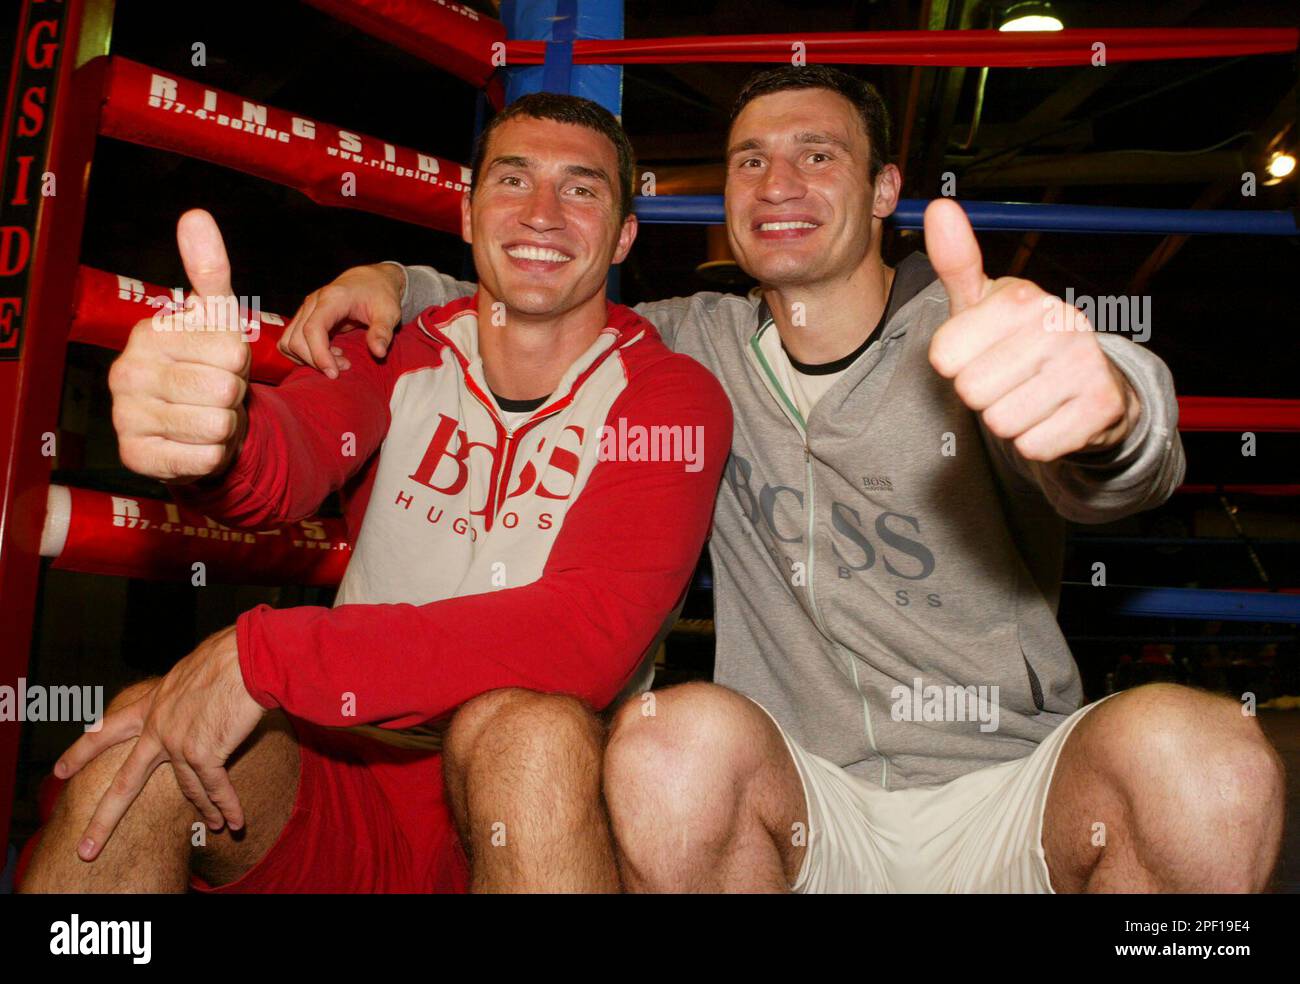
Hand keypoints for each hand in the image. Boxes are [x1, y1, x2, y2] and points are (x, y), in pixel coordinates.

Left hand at [55, 625, 267, 860]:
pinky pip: (216, 788)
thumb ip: (184, 695)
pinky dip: (227, 806)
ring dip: (205, 810)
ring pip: (187, 790)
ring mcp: (178, 744)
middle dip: (105, 819)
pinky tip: (234, 822)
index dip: (82, 752)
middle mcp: (157, 729)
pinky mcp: (204, 753)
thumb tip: (197, 698)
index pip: (106, 731)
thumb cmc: (226, 656)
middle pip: (126, 783)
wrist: (243, 658)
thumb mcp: (189, 671)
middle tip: (86, 850)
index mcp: (151, 705)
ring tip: (216, 826)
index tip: (59, 771)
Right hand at [108, 209, 251, 481]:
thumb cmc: (207, 367)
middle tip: (216, 394)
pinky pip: (204, 458)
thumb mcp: (215, 320)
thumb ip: (209, 271)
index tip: (221, 364)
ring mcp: (126, 416)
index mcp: (149, 334)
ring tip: (208, 417)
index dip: (240, 363)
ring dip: (226, 426)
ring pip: (217, 425)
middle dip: (233, 395)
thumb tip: (195, 215)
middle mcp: (127, 373)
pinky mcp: (137, 456)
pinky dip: (213, 455)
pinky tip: (197, 444)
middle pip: (225, 389)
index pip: (231, 351)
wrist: (196, 427)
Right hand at [278, 262, 404, 377]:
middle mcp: (313, 303)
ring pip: (289, 341)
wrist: (371, 280)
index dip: (319, 355)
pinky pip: (291, 340)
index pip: (313, 329)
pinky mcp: (305, 318)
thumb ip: (382, 332)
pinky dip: (303, 354)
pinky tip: (328, 354)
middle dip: (317, 361)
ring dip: (308, 359)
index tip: (334, 373)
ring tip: (337, 361)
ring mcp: (306, 310)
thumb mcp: (389, 312)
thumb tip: (379, 352)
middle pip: (297, 339)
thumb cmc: (380, 294)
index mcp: (332, 299)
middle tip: (345, 366)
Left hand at [924, 198, 1139, 461]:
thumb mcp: (984, 301)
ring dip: (1009, 419)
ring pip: (1001, 423)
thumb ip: (957, 261)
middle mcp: (1059, 323)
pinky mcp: (1101, 407)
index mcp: (1022, 297)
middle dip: (982, 394)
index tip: (980, 352)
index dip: (954, 364)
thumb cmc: (1020, 339)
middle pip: (971, 392)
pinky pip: (1033, 447)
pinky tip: (1052, 416)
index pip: (943, 356)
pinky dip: (1036, 441)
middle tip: (1008, 378)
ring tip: (1030, 395)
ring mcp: (1085, 364)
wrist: (1094, 381)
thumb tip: (939, 205)